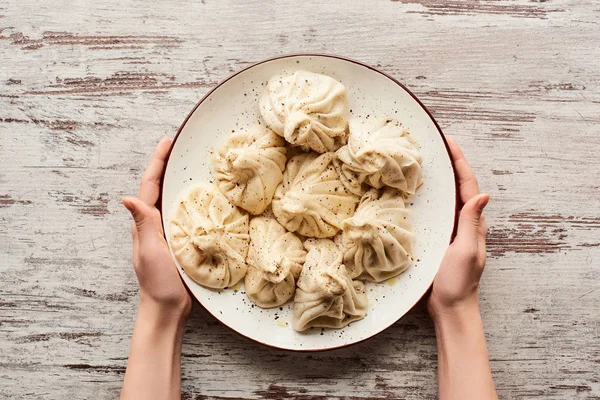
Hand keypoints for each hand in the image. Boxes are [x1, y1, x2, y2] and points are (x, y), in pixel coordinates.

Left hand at [122, 137, 191, 323]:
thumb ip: (143, 225)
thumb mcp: (150, 251)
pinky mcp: (180, 241)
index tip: (167, 141)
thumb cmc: (158, 282)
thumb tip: (127, 197)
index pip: (149, 185)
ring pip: (172, 199)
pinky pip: (184, 214)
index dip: (157, 162)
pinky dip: (190, 200)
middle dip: (167, 165)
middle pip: (159, 187)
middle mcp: (155, 224)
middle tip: (181, 146)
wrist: (167, 309)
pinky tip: (203, 197)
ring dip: (178, 180)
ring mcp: (167, 233)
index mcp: (146, 223)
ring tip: (192, 163)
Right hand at [428, 137, 489, 319]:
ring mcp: (452, 232)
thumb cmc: (458, 283)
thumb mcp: (465, 252)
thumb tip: (483, 194)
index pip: (468, 186)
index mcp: (473, 224)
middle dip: (450, 164)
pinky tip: (418, 194)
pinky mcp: (440, 240)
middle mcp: (464, 224)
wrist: (450, 308)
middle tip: (435, 145)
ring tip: (426, 162)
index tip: (449, 141)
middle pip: (459, 187)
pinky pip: (437, 212)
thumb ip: (472, 224)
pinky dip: (431, 198)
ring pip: (448, 199)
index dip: (460, 162)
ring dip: (440, 179)